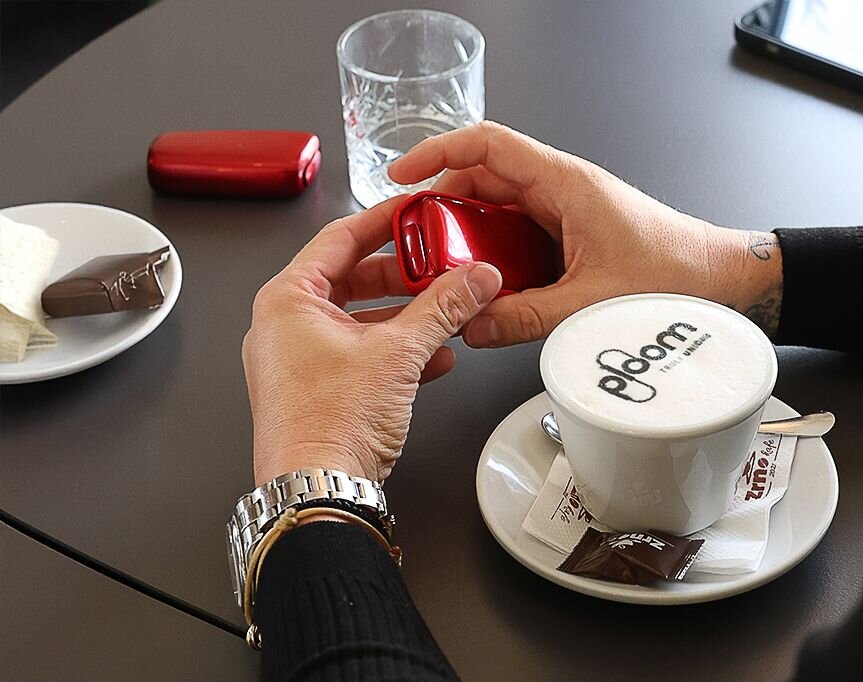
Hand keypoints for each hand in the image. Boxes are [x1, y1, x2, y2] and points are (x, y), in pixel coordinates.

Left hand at [243, 197, 501, 484]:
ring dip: (407, 318)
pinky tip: (435, 359)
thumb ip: (443, 308)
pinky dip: (396, 351)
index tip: (416, 211)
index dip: (385, 220)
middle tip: (440, 265)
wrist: (317, 490)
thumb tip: (474, 278)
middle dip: (405, 276)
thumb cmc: (328, 425)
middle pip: (353, 278)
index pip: (340, 237)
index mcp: (287, 299)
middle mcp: (285, 325)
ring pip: (361, 320)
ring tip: (447, 313)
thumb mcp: (398, 353)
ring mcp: (298, 360)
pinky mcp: (316, 390)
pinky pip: (360, 354)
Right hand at [389, 121, 783, 347]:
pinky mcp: (568, 236)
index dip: (436, 152)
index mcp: (563, 183)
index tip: (401, 175)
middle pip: (479, 180)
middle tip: (414, 243)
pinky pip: (515, 237)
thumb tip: (473, 326)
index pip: (486, 145)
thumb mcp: (591, 302)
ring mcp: (563, 212)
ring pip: (495, 211)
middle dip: (440, 209)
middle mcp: (559, 189)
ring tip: (440, 271)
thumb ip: (526, 317)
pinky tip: (483, 288)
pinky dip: (492, 257)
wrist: (720, 280)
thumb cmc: (676, 273)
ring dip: (465, 237)